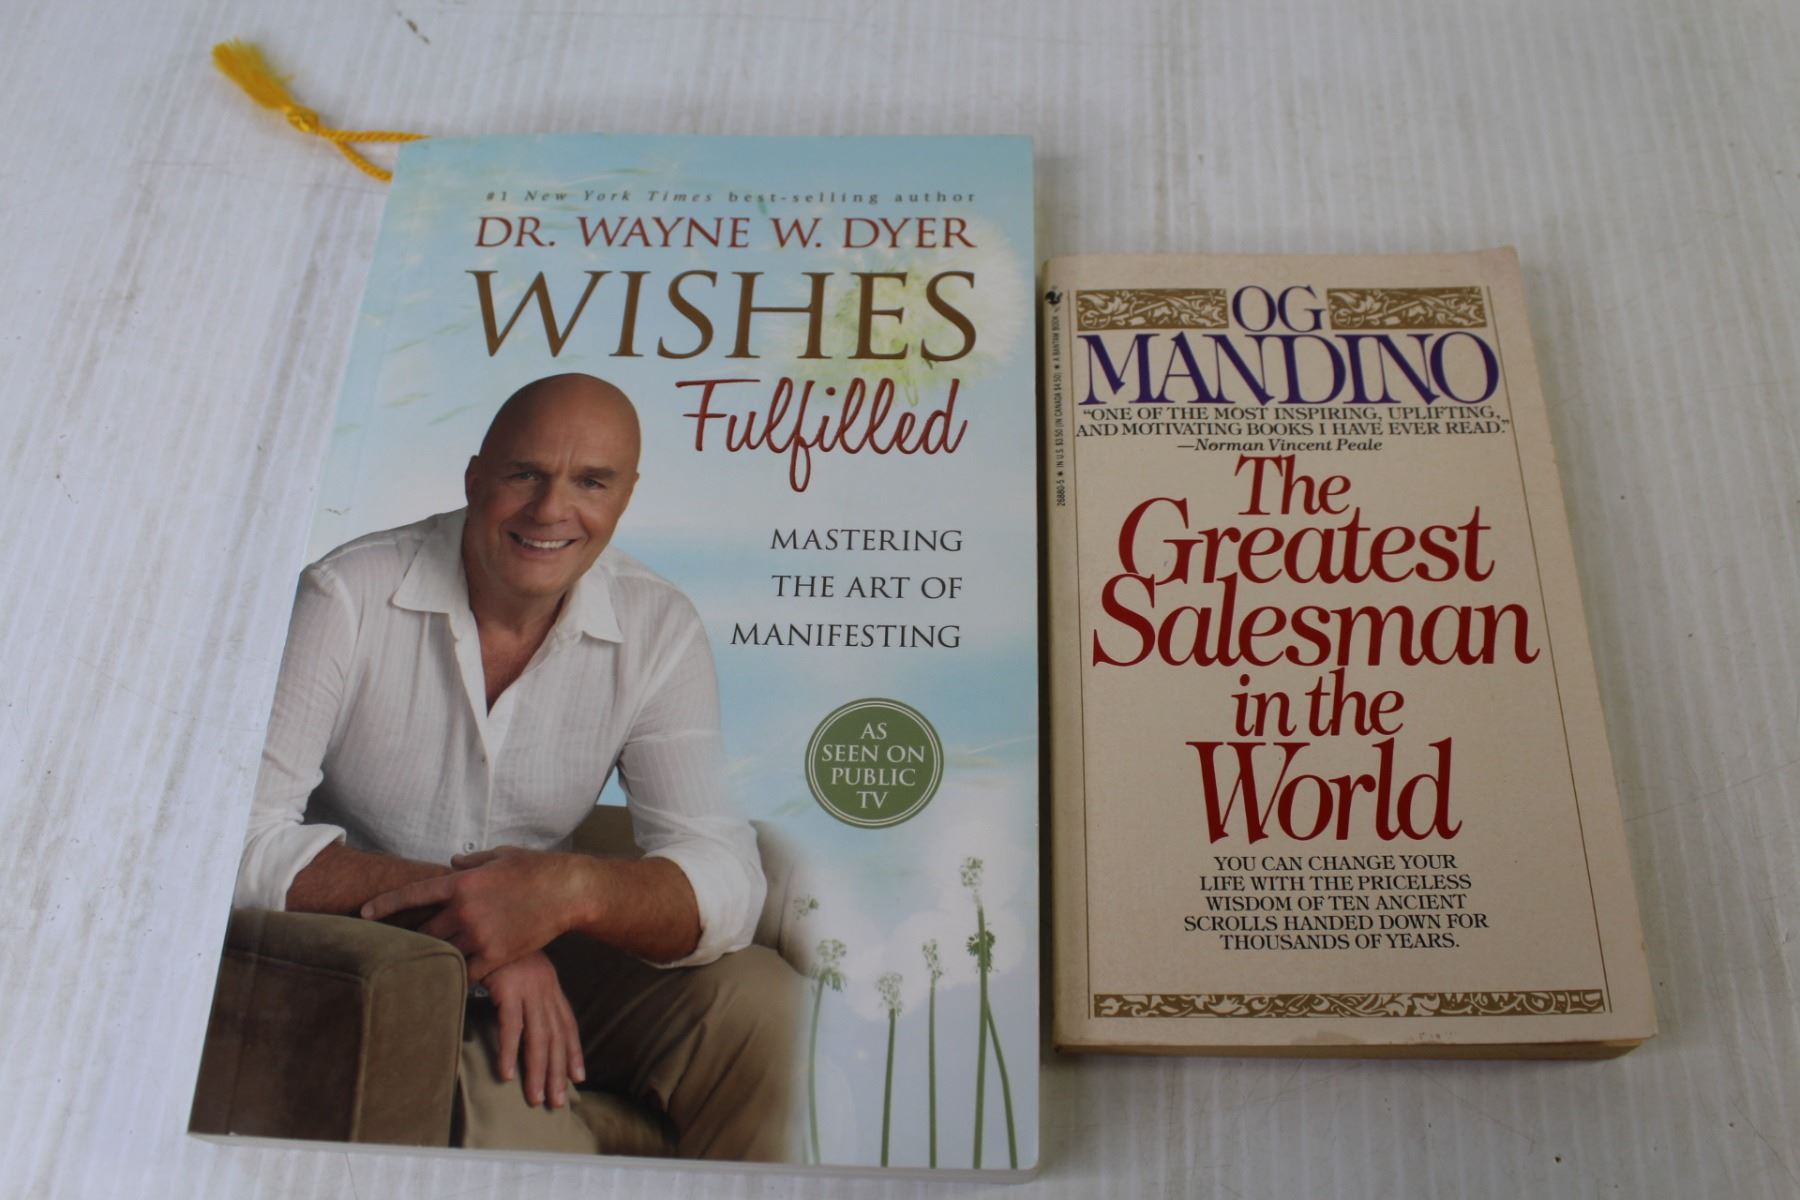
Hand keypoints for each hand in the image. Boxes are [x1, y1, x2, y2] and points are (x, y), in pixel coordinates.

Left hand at [360, 845, 584, 979]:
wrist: (567, 891)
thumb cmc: (535, 868)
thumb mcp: (501, 855)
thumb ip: (471, 860)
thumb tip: (451, 861)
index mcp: (461, 884)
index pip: (412, 895)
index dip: (384, 905)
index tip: (364, 914)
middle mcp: (464, 911)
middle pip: (423, 932)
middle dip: (412, 938)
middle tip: (400, 946)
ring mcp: (479, 935)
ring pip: (442, 954)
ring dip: (434, 958)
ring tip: (422, 967)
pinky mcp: (496, 955)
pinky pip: (466, 971)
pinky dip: (458, 974)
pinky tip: (452, 979)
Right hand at [483, 950, 585, 1108]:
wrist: (488, 916)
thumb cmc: (499, 943)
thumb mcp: (519, 968)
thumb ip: (525, 992)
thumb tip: (524, 1015)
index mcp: (549, 985)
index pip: (567, 1024)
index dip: (574, 1051)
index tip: (578, 1077)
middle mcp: (545, 988)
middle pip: (556, 1038)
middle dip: (558, 1072)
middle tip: (557, 1102)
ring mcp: (528, 989)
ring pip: (538, 1038)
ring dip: (537, 1071)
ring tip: (536, 1098)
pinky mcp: (507, 988)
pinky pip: (510, 1027)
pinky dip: (509, 1052)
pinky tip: (507, 1075)